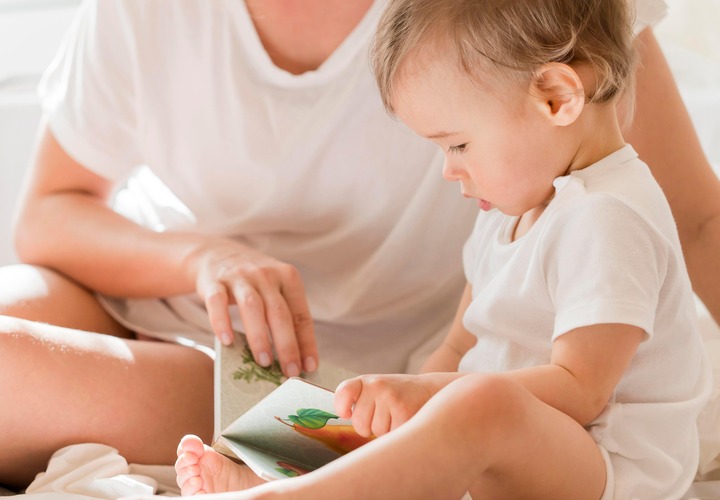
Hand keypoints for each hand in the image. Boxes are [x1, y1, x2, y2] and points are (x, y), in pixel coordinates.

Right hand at [188, 237, 316, 376]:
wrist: (216, 253)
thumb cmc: (254, 282)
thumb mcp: (275, 289)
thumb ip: (285, 316)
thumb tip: (296, 359)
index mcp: (288, 278)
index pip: (301, 315)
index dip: (307, 342)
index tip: (310, 367)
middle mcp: (266, 274)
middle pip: (280, 313)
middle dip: (287, 345)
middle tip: (290, 372)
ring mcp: (240, 276)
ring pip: (253, 307)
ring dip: (259, 337)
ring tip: (264, 362)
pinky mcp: (214, 281)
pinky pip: (218, 302)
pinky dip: (221, 322)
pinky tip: (226, 342)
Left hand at [334, 374, 441, 437]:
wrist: (430, 390)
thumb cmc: (398, 395)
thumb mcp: (376, 390)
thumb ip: (359, 401)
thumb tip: (344, 417)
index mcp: (366, 381)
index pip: (344, 393)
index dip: (342, 407)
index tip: (347, 413)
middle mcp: (377, 385)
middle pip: (359, 423)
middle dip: (370, 427)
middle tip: (385, 415)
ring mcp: (390, 397)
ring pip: (376, 431)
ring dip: (386, 430)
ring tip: (397, 415)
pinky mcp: (403, 410)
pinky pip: (391, 435)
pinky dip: (398, 433)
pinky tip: (405, 420)